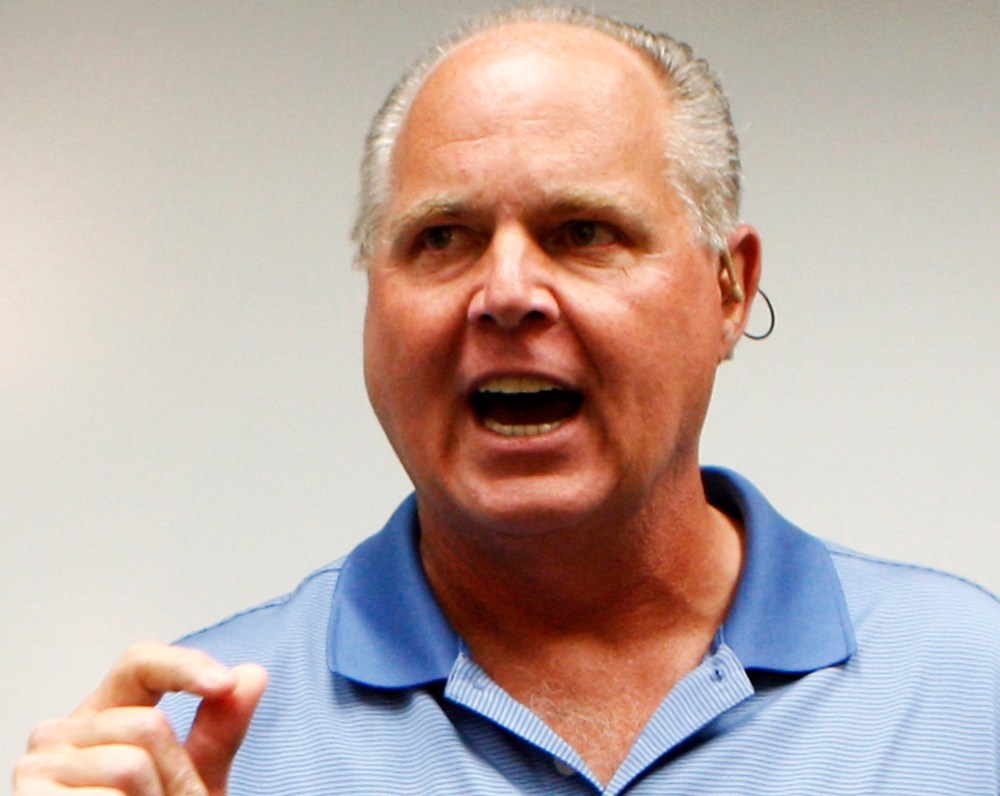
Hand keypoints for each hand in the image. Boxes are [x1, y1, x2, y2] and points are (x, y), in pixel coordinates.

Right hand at [14, 642, 267, 794]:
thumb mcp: (194, 781)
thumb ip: (220, 732)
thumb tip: (252, 675)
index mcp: (103, 716)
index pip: (140, 663)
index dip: (183, 667)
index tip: (224, 684)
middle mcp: (62, 734)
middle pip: (148, 725)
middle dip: (177, 776)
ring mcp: (37, 768)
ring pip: (129, 765)